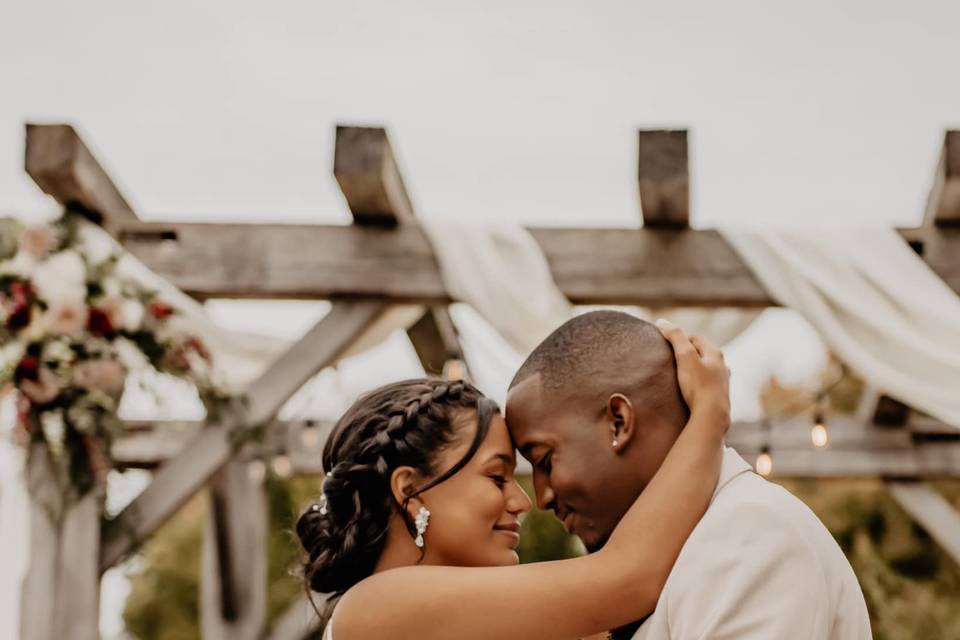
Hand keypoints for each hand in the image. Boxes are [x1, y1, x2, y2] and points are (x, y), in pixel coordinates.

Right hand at [655, 319, 730, 433]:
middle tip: (671, 359)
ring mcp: (722, 382)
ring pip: (706, 369)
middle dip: (688, 353)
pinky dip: (698, 382)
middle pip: (702, 353)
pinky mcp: (719, 397)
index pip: (696, 338)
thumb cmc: (698, 386)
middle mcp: (722, 366)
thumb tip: (662, 322)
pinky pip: (707, 384)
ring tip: (680, 374)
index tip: (667, 345)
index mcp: (715, 354)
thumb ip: (675, 337)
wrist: (711, 417)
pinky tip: (691, 389)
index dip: (681, 338)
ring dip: (694, 368)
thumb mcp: (684, 357)